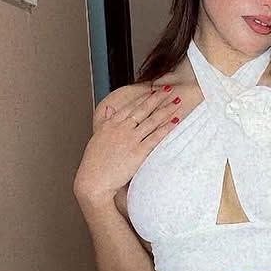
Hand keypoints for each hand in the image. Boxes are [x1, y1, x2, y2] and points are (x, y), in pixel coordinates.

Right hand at [73, 84, 182, 203]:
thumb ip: (104, 121)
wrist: (93, 181)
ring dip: (165, 110)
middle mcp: (121, 128)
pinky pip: (155, 137)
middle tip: (169, 90)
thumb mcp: (97, 137)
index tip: (153, 90)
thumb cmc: (94, 164)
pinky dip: (166, 128)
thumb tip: (109, 109)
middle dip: (157, 98)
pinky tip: (175, 121)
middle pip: (143, 109)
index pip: (130, 106)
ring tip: (177, 101)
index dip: (143, 97)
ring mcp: (130, 139)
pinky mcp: (138, 152)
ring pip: (151, 121)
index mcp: (111, 124)